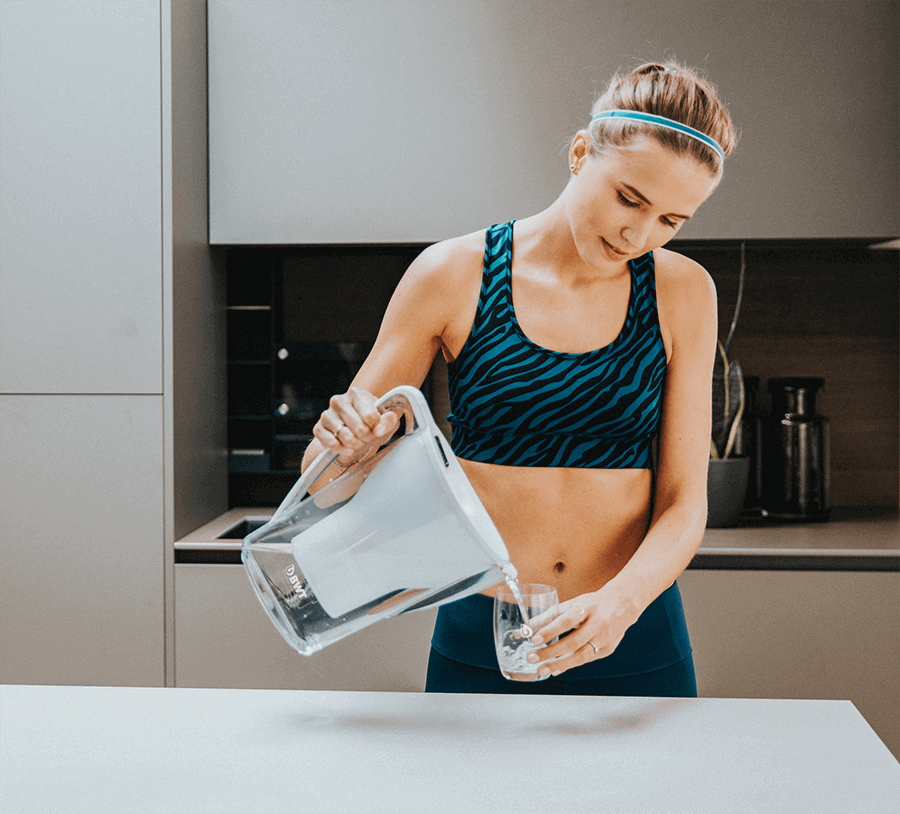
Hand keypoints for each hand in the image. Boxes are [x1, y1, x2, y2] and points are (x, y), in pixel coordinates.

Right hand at [312, 386, 400, 466]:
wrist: (354, 435)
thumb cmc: (371, 424)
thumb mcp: (386, 421)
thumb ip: (389, 420)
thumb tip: (379, 428)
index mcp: (356, 393)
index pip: (371, 416)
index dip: (376, 427)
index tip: (375, 427)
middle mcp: (338, 401)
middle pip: (360, 428)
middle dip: (366, 437)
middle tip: (366, 436)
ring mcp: (326, 414)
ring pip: (347, 438)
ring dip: (356, 444)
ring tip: (357, 440)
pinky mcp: (318, 428)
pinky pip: (333, 444)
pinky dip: (343, 450)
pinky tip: (347, 447)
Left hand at [525, 587, 640, 677]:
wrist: (623, 605)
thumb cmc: (594, 604)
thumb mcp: (573, 604)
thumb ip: (551, 615)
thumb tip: (529, 626)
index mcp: (588, 608)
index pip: (566, 621)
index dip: (550, 631)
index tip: (534, 639)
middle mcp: (598, 624)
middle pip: (573, 642)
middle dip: (550, 652)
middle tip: (532, 657)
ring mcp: (605, 639)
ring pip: (581, 656)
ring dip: (559, 664)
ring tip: (542, 669)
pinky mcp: (607, 650)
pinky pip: (585, 660)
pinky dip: (569, 665)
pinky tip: (556, 669)